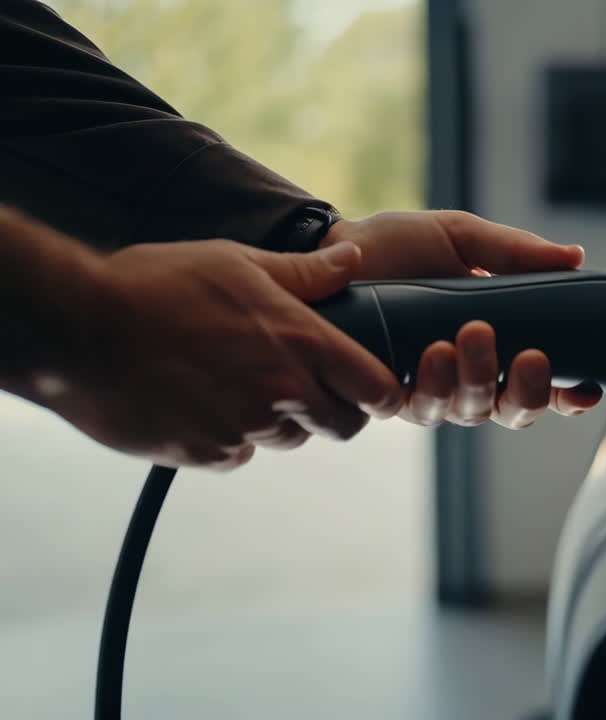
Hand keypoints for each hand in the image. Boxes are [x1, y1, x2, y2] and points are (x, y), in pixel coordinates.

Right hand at [27, 227, 399, 469]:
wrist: (78, 329)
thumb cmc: (157, 284)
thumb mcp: (237, 262)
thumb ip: (305, 273)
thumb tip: (354, 261)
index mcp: (303, 342)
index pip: (376, 389)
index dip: (381, 392)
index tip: (373, 389)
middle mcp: (283, 391)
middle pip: (341, 425)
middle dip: (334, 410)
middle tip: (306, 385)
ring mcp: (246, 428)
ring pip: (288, 438)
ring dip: (277, 419)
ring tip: (238, 381)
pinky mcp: (207, 454)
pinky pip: (238, 453)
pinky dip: (230, 436)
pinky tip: (200, 400)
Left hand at [322, 211, 601, 427]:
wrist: (336, 248)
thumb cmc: (402, 245)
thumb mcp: (464, 238)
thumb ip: (516, 252)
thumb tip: (574, 257)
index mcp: (499, 346)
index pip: (544, 386)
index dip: (568, 396)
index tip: (586, 390)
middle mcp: (470, 378)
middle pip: (514, 412)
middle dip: (528, 390)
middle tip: (531, 355)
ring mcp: (431, 391)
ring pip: (471, 413)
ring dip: (479, 380)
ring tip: (472, 337)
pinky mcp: (390, 396)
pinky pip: (421, 409)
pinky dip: (434, 385)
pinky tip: (435, 355)